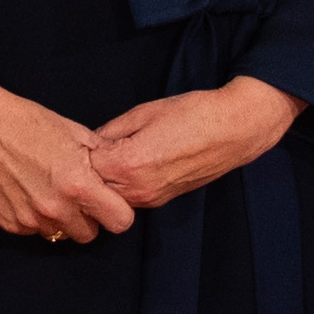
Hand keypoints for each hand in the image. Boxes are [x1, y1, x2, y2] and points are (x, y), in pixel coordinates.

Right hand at [0, 43, 135, 243]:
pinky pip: (32, 230)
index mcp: (78, 184)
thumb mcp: (75, 132)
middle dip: (87, 218)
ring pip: (60, 234)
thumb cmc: (28, 123)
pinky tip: (24, 191)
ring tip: (46, 190)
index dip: (117, 211)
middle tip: (74, 195)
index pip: (120, 222)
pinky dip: (33, 217)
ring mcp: (30, 219)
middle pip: (90, 235)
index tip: (108, 202)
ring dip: (59, 219)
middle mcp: (56, 208)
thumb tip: (123, 173)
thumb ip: (102, 158)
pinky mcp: (9, 223)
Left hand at [90, 78, 307, 209]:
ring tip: (108, 155)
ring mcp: (151, 198)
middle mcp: (137, 188)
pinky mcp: (162, 200)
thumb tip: (90, 141)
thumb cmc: (191, 114)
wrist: (234, 130)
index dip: (78, 152)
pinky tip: (126, 164)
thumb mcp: (142, 113)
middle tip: (87, 149)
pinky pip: (130, 197)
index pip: (83, 166)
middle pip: (94, 186)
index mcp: (128, 163)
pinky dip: (121, 184)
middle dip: (87, 169)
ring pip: (111, 196)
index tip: (78, 140)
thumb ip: (111, 131)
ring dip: (104, 180)